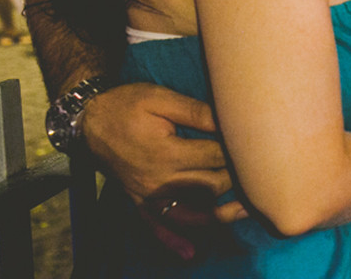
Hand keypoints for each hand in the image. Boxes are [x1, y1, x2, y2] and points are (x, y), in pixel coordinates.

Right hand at [85, 83, 244, 256]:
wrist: (89, 120)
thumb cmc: (127, 104)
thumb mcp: (161, 98)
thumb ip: (196, 111)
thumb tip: (228, 119)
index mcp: (167, 152)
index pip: (216, 156)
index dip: (239, 151)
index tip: (259, 144)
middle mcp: (159, 180)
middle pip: (210, 186)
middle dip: (237, 179)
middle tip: (260, 171)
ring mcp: (148, 194)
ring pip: (192, 212)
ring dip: (221, 213)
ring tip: (249, 209)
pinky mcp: (138, 201)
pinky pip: (156, 226)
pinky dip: (172, 240)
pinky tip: (189, 252)